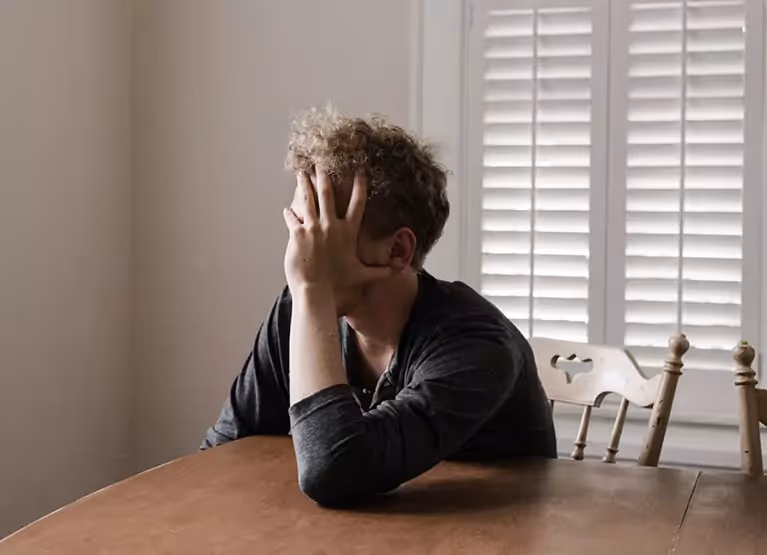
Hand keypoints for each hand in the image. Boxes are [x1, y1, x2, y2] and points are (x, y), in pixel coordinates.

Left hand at [282, 168, 390, 293]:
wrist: (316, 290)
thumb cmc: (338, 284)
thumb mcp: (362, 275)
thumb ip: (382, 271)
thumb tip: (402, 271)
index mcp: (348, 232)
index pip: (357, 204)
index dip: (359, 186)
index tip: (359, 171)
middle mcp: (331, 226)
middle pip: (328, 194)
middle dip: (324, 176)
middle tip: (321, 163)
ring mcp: (313, 228)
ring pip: (308, 199)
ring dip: (304, 185)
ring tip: (302, 173)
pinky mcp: (298, 234)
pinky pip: (293, 218)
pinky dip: (290, 213)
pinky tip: (287, 209)